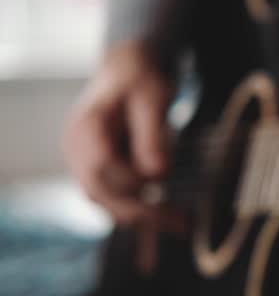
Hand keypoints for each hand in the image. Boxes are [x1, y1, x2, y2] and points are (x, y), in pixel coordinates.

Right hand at [65, 41, 183, 270]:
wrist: (130, 71)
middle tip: (183, 223)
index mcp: (85, 130)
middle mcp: (78, 153)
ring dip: (145, 217)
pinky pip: (119, 202)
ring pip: (110, 204)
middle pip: (103, 194)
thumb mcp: (153, 96)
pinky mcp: (105, 176)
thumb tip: (158, 175)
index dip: (132, 181)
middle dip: (143, 211)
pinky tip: (172, 220)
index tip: (164, 180)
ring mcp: (87, 167)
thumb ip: (153, 133)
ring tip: (183, 224)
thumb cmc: (142, 79)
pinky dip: (143, 212)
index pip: (101, 168)